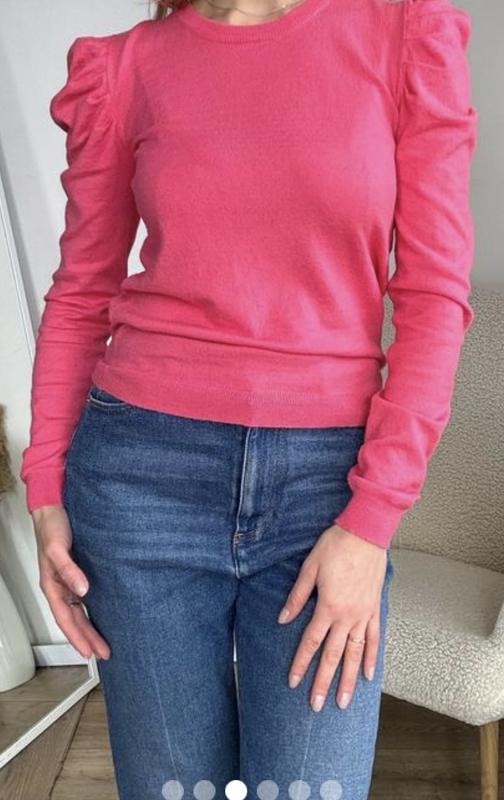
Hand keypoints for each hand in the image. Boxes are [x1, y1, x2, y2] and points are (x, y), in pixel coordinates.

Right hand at [32, 505, 110, 660]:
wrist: (54, 510)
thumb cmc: (51, 529)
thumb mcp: (57, 549)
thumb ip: (69, 569)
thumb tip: (83, 590)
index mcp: (53, 586)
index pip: (66, 619)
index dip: (78, 637)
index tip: (90, 652)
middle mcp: (61, 587)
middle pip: (74, 620)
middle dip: (88, 639)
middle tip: (104, 653)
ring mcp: (69, 582)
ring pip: (80, 612)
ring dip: (90, 628)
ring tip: (104, 643)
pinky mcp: (78, 574)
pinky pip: (84, 600)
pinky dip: (93, 611)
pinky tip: (103, 616)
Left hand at [277, 523, 386, 711]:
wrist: (366, 532)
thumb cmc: (336, 546)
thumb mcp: (309, 568)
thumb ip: (298, 596)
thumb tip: (283, 618)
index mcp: (328, 607)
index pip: (311, 642)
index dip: (301, 664)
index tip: (294, 683)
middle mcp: (347, 616)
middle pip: (333, 655)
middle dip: (323, 681)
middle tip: (317, 706)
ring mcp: (364, 614)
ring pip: (356, 654)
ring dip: (350, 679)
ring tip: (344, 701)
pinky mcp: (375, 608)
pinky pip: (375, 638)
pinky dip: (373, 658)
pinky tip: (370, 675)